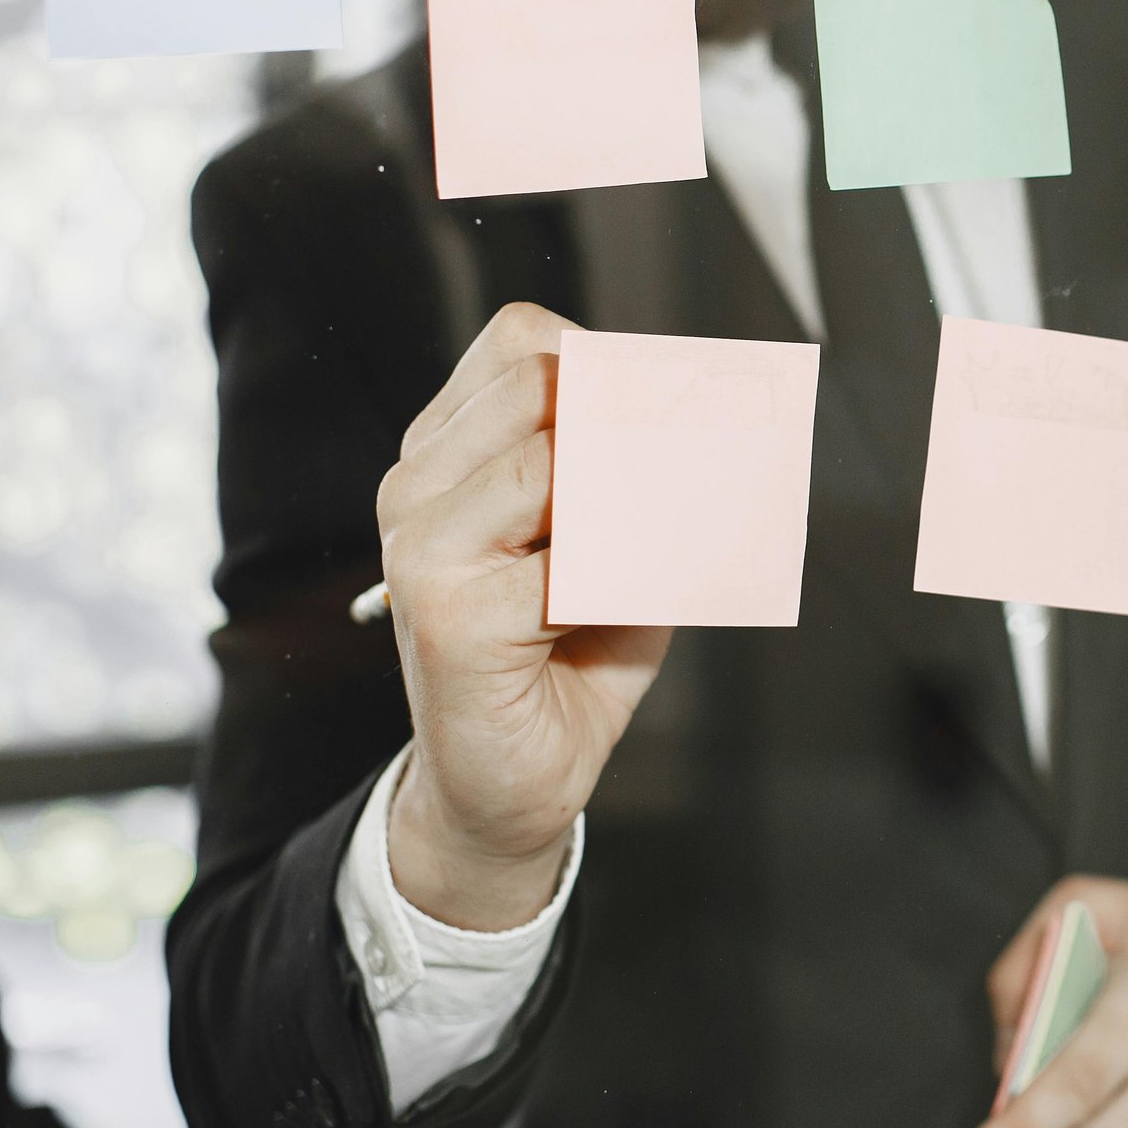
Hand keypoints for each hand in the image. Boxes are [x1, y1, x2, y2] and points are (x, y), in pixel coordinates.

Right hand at [374, 302, 672, 929]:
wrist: (512, 785)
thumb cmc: (569, 654)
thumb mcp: (621, 539)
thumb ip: (641, 471)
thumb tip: (710, 415)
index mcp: (446, 452)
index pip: (524, 343)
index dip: (610, 363)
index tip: (671, 410)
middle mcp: (417, 485)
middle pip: (539, 382)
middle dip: (631, 422)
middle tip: (682, 479)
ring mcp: (421, 545)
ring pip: (555, 460)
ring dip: (632, 505)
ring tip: (647, 558)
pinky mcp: (446, 611)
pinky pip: (571, 561)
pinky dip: (628, 580)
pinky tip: (617, 615)